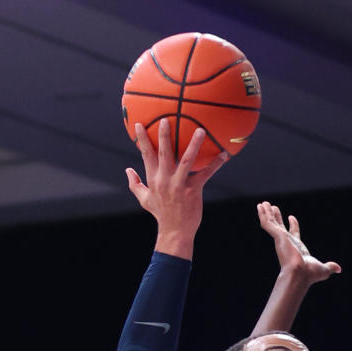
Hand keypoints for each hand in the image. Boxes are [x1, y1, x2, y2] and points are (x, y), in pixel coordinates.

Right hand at [126, 120, 227, 245]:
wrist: (174, 232)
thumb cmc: (161, 214)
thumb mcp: (144, 199)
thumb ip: (135, 184)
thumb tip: (128, 170)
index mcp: (153, 179)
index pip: (146, 155)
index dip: (142, 139)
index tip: (139, 124)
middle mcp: (164, 180)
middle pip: (163, 153)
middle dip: (164, 135)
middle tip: (166, 119)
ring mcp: (179, 185)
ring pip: (186, 160)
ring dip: (194, 144)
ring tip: (200, 130)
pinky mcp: (193, 191)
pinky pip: (205, 174)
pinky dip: (215, 164)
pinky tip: (224, 155)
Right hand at [257, 202, 340, 284]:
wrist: (300, 274)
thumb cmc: (310, 274)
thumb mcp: (323, 269)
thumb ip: (330, 267)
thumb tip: (339, 269)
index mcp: (297, 248)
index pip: (294, 233)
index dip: (293, 224)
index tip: (291, 217)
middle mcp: (287, 242)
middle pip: (280, 226)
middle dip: (276, 217)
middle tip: (272, 208)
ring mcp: (281, 239)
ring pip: (271, 223)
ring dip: (266, 213)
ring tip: (263, 203)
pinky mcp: (277, 236)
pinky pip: (267, 223)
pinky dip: (263, 215)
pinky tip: (260, 206)